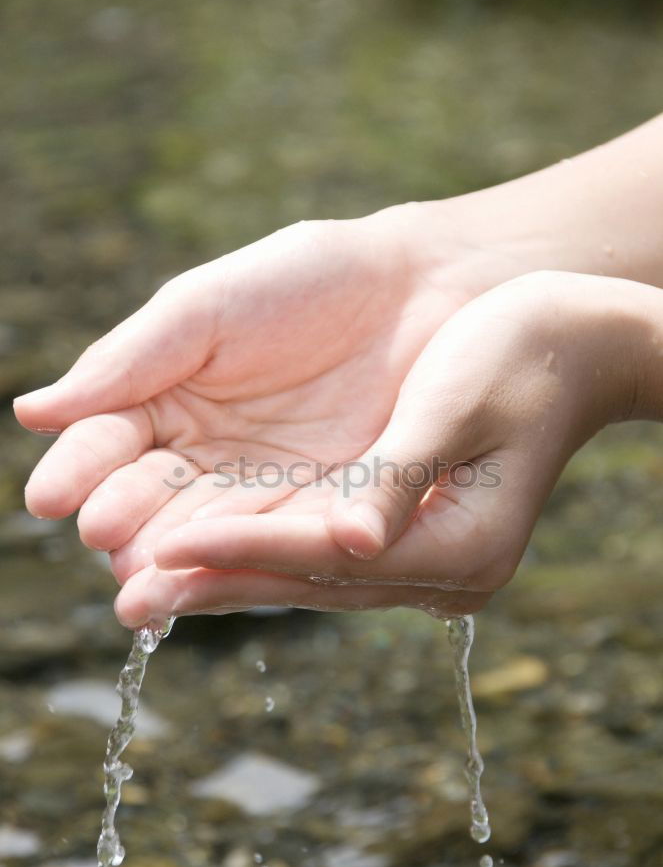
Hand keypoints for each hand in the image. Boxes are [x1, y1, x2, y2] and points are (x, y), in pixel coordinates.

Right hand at [15, 207, 511, 621]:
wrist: (421, 288)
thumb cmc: (308, 279)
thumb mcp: (207, 309)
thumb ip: (130, 362)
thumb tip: (33, 411)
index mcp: (167, 398)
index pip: (110, 443)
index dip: (82, 469)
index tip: (50, 497)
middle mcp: (208, 455)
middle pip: (154, 501)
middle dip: (127, 528)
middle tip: (106, 549)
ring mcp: (265, 487)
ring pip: (211, 532)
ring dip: (177, 561)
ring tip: (143, 586)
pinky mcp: (322, 511)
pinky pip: (279, 540)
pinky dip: (246, 560)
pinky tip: (214, 578)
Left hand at [137, 271, 662, 626]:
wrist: (572, 345)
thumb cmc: (525, 354)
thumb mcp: (461, 402)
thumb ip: (400, 474)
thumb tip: (348, 541)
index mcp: (463, 545)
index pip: (330, 557)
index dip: (245, 552)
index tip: (166, 551)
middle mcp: (440, 570)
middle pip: (309, 583)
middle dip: (217, 585)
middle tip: (129, 602)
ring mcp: (422, 559)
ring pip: (302, 573)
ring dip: (222, 576)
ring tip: (142, 585)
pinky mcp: (402, 535)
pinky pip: (313, 551)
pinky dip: (252, 548)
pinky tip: (198, 548)